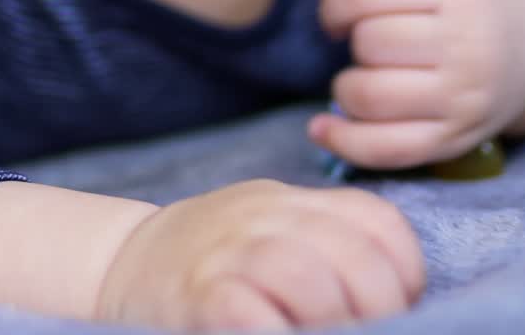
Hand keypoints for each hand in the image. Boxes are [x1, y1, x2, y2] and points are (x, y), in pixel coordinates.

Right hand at [96, 179, 422, 329]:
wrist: (120, 264)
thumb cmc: (216, 263)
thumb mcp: (271, 232)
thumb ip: (327, 249)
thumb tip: (402, 302)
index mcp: (288, 202)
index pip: (377, 222)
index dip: (405, 274)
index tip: (397, 308)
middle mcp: (260, 218)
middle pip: (353, 255)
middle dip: (378, 312)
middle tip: (363, 333)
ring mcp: (225, 254)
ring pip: (305, 277)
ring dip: (332, 324)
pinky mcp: (197, 297)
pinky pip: (249, 314)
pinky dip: (279, 332)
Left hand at [309, 0, 524, 168]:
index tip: (340, 8)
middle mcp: (470, 44)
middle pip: (367, 42)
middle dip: (349, 37)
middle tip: (365, 36)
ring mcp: (465, 97)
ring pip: (368, 96)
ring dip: (345, 85)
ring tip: (362, 73)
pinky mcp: (457, 138)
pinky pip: (387, 150)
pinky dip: (345, 143)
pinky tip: (323, 129)